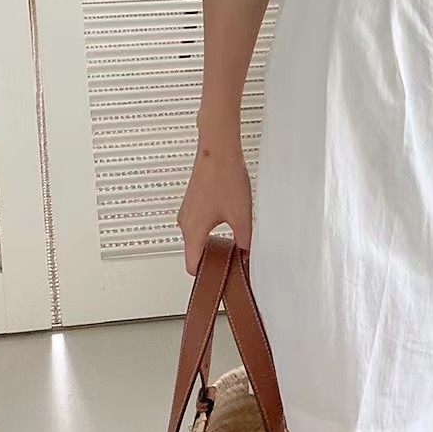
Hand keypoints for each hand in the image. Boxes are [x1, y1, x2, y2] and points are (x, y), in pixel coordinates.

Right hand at [176, 139, 252, 275]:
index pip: (192, 266)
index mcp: (193, 232)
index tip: (219, 280)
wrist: (218, 150)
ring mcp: (187, 211)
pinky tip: (230, 220)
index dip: (206, 276)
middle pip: (195, 252)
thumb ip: (244, 240)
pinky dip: (212, 227)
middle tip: (233, 261)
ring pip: (198, 236)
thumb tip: (247, 254)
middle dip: (214, 258)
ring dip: (214, 240)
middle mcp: (185, 223)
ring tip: (235, 238)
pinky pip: (200, 223)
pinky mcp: (193, 201)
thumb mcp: (241, 216)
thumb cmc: (224, 178)